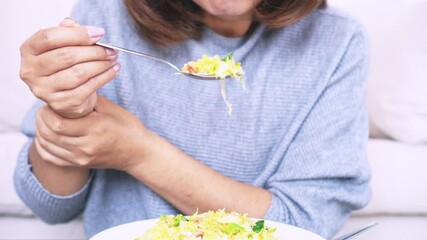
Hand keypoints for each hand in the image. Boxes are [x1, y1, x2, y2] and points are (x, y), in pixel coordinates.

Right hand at [19, 18, 119, 117]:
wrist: (66, 97)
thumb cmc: (64, 66)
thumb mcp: (61, 46)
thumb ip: (66, 33)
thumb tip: (73, 24)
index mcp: (28, 51)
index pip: (49, 38)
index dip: (76, 34)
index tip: (98, 33)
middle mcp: (31, 71)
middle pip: (66, 56)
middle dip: (94, 51)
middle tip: (111, 49)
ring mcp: (45, 90)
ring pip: (79, 72)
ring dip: (101, 64)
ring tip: (113, 59)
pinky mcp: (62, 103)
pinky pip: (88, 87)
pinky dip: (105, 77)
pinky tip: (113, 70)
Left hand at [34, 95, 149, 170]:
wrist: (138, 152)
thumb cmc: (127, 127)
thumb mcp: (111, 108)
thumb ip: (88, 98)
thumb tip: (67, 87)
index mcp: (95, 129)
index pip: (58, 123)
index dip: (48, 112)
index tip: (51, 103)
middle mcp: (86, 147)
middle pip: (49, 134)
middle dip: (42, 119)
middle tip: (45, 109)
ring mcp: (81, 158)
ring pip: (46, 145)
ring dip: (41, 130)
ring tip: (46, 120)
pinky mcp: (79, 164)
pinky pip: (50, 158)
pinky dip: (43, 146)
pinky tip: (47, 135)